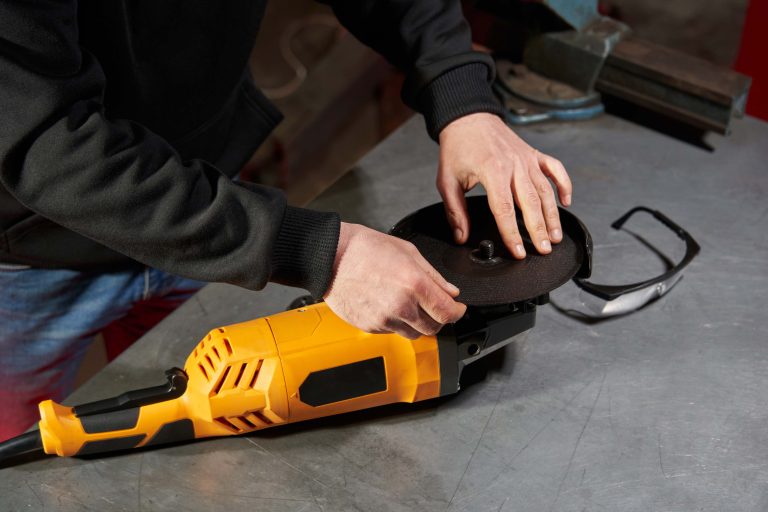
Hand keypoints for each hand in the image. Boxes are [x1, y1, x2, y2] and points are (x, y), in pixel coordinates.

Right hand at [324, 222, 466, 338]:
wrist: (330, 257)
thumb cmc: (364, 248)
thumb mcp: (407, 251)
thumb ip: (433, 275)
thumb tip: (450, 291)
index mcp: (414, 284)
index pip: (448, 312)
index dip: (458, 312)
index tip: (458, 308)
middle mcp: (401, 306)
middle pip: (434, 328)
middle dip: (439, 318)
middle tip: (435, 306)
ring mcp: (385, 319)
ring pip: (414, 334)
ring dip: (418, 323)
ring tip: (409, 305)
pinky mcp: (370, 327)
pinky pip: (393, 332)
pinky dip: (397, 323)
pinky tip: (389, 305)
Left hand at [437, 112, 572, 258]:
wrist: (468, 118)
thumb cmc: (457, 148)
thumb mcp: (447, 180)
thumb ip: (455, 211)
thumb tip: (461, 236)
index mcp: (492, 171)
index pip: (504, 209)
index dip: (512, 233)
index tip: (518, 251)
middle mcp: (514, 164)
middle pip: (530, 202)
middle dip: (538, 229)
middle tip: (543, 250)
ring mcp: (527, 158)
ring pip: (546, 190)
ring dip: (553, 215)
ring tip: (555, 236)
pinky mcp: (534, 154)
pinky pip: (555, 169)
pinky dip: (564, 184)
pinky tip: (566, 202)